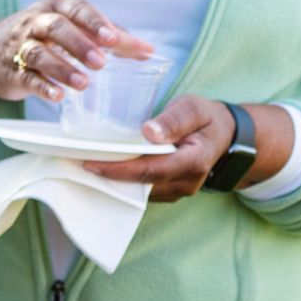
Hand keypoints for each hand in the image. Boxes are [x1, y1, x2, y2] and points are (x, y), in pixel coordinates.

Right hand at [0, 0, 154, 105]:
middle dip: (79, 44)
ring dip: (62, 68)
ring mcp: (20, 46)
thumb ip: (110, 38)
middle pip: (56, 27)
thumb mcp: (72, 29)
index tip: (114, 40)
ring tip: (84, 84)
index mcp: (55, 6)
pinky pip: (25, 77)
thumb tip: (148, 51)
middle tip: (101, 62)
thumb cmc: (43, 36)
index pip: (77, 9)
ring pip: (39, 53)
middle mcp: (36, 21)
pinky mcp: (10, 70)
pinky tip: (57, 97)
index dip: (95, 23)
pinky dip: (41, 87)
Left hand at [82, 96, 233, 203]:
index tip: (91, 164)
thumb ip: (174, 120)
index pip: (150, 171)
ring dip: (114, 182)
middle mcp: (186, 183)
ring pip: (140, 192)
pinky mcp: (171, 191)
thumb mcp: (193, 108)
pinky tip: (104, 169)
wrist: (225, 135)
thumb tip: (148, 132)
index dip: (119, 170)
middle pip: (141, 185)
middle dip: (108, 178)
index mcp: (193, 161)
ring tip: (84, 166)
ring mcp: (179, 191)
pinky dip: (124, 181)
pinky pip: (144, 190)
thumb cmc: (206, 117)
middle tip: (75, 166)